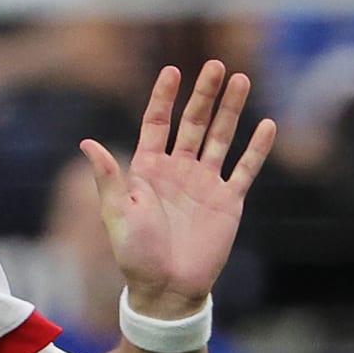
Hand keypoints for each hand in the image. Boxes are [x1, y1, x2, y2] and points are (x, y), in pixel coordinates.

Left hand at [80, 60, 276, 317]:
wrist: (165, 287)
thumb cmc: (134, 253)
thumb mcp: (117, 213)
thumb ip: (108, 177)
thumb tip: (87, 143)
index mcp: (148, 170)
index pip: (157, 124)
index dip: (164, 98)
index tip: (172, 71)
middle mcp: (178, 171)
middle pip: (192, 123)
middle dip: (203, 94)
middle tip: (214, 65)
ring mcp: (205, 184)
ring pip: (220, 137)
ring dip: (231, 110)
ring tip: (241, 79)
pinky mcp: (228, 201)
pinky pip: (245, 168)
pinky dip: (257, 148)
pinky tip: (266, 124)